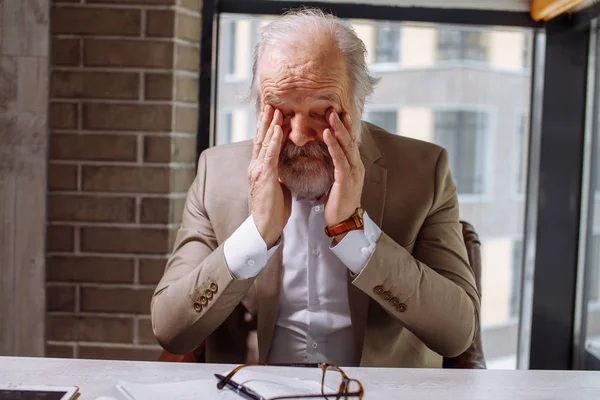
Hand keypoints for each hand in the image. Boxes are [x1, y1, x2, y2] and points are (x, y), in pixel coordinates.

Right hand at [249, 105, 290, 248]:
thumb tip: (284, 165)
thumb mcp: (277, 186)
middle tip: (270, 103)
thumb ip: (278, 173)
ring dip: (269, 124)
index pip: (262, 143)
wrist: (265, 227)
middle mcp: (255, 166)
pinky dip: (274, 140)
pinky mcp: (264, 177)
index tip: (272, 113)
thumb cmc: (273, 209)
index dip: (266, 127)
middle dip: (265, 120)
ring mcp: (258, 171)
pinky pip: (270, 154)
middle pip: (260, 138)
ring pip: (264, 142)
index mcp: (259, 168)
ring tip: (275, 109)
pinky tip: (278, 129)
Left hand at [323, 110, 364, 240]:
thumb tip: (329, 153)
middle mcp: (357, 167)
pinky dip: (333, 146)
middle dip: (342, 123)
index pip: (351, 142)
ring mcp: (354, 173)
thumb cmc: (338, 202)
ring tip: (330, 116)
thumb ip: (336, 165)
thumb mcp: (337, 180)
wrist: (343, 222)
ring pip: (346, 147)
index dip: (345, 127)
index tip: (339, 112)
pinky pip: (340, 159)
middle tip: (333, 108)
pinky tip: (326, 135)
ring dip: (338, 130)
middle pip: (350, 140)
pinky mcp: (346, 180)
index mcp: (355, 166)